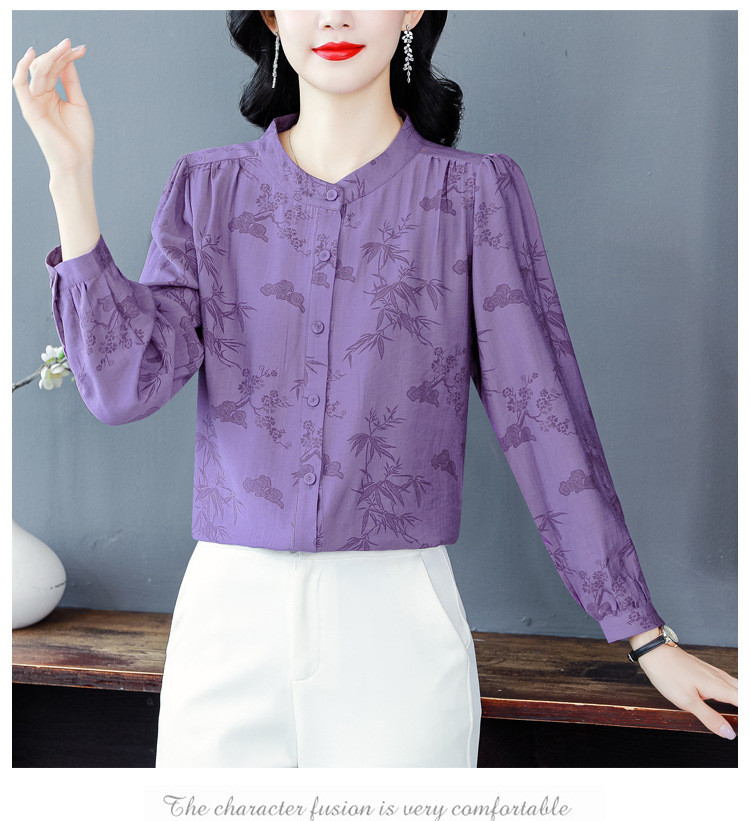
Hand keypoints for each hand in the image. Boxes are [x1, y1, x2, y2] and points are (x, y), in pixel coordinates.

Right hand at [12, 37, 93, 175]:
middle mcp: (40, 96)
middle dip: (59, 53)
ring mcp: (33, 101)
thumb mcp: (78, 103)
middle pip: (45, 66)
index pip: (55, 68)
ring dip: (50, 57)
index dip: (67, 56)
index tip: (81, 49)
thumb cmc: (79, 137)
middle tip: (72, 45)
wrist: (76, 161)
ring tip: (64, 47)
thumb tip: (68, 60)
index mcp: (52, 95)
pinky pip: (19, 84)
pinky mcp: (28, 108)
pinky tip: (32, 55)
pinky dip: (21, 68)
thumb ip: (71, 81)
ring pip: (36, 71)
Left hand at [633, 640, 737, 738]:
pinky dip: (736, 692)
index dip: (746, 717)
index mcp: (718, 687)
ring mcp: (714, 672)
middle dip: (745, 707)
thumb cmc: (667, 673)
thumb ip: (710, 717)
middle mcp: (720, 678)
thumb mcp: (687, 701)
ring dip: (742, 698)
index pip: (744, 702)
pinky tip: (733, 696)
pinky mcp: (707, 670)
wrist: (654, 651)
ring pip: (739, 687)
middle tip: (741, 723)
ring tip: (739, 714)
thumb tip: (729, 733)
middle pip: (744, 693)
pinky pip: (729, 682)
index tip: (742, 729)